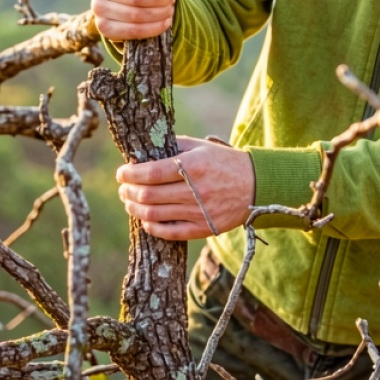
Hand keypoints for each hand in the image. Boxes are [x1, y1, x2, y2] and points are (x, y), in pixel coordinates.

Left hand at [117, 137, 254, 240]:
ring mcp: (199, 212)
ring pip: (154, 214)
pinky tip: (145, 219)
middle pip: (148, 195)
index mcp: (193, 166)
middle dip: (128, 191)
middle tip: (123, 188)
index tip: (122, 173)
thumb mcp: (201, 147)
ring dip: (135, 208)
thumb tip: (141, 155)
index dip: (130, 174)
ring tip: (130, 202)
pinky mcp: (204, 228)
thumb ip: (173, 147)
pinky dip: (151, 227)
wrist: (257, 186)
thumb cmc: (225, 162)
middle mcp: (195, 190)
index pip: (150, 172)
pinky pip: (170, 232)